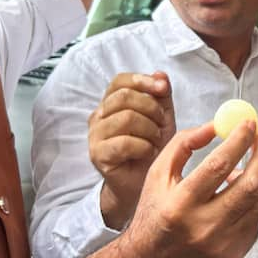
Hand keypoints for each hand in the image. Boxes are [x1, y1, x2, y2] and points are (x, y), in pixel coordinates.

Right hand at [88, 72, 175, 228]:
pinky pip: (125, 142)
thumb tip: (160, 74)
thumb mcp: (162, 118)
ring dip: (150, 129)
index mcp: (112, 104)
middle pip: (124, 97)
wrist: (144, 183)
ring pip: (126, 118)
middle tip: (162, 124)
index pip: (120, 81)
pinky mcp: (98, 155)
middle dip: (151, 108)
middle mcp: (99, 117)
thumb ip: (161, 96)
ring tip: (155, 141)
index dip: (142, 80)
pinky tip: (148, 152)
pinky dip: (144, 146)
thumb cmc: (152, 148)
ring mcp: (95, 136)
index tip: (162, 89)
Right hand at [116, 121, 257, 257]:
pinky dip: (253, 200)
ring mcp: (222, 245)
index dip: (238, 141)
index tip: (249, 123)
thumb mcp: (158, 173)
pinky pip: (257, 218)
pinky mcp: (234, 255)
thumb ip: (184, 143)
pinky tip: (237, 195)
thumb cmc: (155, 211)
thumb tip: (217, 125)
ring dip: (257, 177)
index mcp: (179, 205)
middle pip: (249, 185)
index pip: (218, 165)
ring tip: (240, 170)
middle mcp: (202, 227)